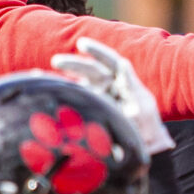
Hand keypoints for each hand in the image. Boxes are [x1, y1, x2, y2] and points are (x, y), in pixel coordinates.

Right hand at [49, 38, 173, 154]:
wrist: (143, 149)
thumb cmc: (146, 126)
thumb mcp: (141, 105)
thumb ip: (130, 84)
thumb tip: (123, 63)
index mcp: (123, 81)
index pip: (109, 61)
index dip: (96, 51)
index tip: (82, 45)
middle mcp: (110, 86)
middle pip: (91, 70)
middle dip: (74, 64)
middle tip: (57, 61)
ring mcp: (100, 97)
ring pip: (81, 83)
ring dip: (67, 78)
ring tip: (47, 76)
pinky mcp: (93, 110)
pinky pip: (78, 99)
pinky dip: (65, 94)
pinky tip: (52, 92)